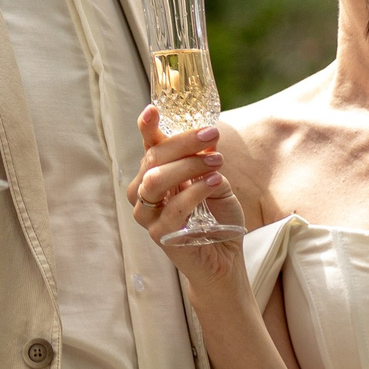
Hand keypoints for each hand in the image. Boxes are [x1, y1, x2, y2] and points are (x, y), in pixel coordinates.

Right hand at [128, 105, 248, 283]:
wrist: (223, 259)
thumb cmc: (217, 218)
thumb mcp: (215, 181)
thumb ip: (206, 162)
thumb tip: (207, 138)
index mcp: (155, 174)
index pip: (148, 146)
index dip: (147, 127)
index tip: (153, 110)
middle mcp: (144, 192)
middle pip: (153, 157)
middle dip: (184, 142)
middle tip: (212, 135)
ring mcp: (147, 214)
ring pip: (156, 179)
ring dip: (188, 165)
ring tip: (217, 161)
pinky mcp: (159, 234)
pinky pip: (173, 207)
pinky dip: (195, 191)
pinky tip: (215, 182)